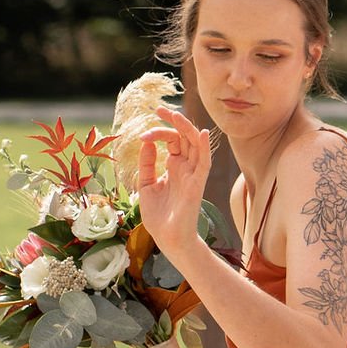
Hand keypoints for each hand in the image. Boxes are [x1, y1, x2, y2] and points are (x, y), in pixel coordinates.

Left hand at [134, 106, 212, 259]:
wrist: (168, 238)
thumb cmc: (159, 216)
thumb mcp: (145, 185)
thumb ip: (147, 164)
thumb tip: (145, 143)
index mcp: (173, 167)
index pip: (171, 140)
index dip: (158, 132)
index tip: (142, 132)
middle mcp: (185, 167)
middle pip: (183, 137)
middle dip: (172, 122)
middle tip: (158, 109)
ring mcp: (192, 174)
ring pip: (194, 144)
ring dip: (186, 128)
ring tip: (174, 114)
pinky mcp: (197, 183)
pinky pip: (204, 162)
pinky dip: (204, 147)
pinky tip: (201, 133)